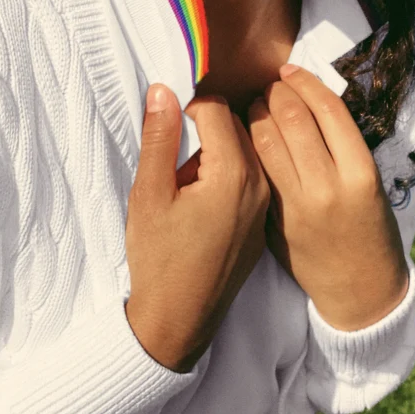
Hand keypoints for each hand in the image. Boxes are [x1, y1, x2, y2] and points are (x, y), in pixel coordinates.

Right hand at [125, 84, 270, 372]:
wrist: (178, 323)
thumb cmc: (158, 259)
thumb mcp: (149, 194)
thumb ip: (159, 138)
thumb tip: (164, 90)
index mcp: (234, 173)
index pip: (216, 108)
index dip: (186, 109)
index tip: (167, 126)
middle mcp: (260, 185)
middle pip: (237, 126)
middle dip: (205, 129)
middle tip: (176, 155)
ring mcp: (266, 205)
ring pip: (248, 152)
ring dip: (219, 151)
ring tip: (189, 179)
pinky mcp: (263, 223)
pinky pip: (253, 180)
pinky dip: (231, 175)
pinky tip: (204, 200)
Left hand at [247, 64, 408, 330]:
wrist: (360, 288)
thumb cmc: (371, 227)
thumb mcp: (371, 182)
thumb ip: (341, 145)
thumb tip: (307, 99)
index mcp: (360, 173)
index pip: (328, 110)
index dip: (304, 83)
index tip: (290, 71)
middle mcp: (328, 187)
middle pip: (293, 120)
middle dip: (276, 93)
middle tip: (270, 85)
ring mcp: (298, 207)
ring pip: (266, 143)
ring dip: (256, 115)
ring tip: (257, 105)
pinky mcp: (274, 224)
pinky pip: (256, 172)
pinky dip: (247, 146)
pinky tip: (246, 134)